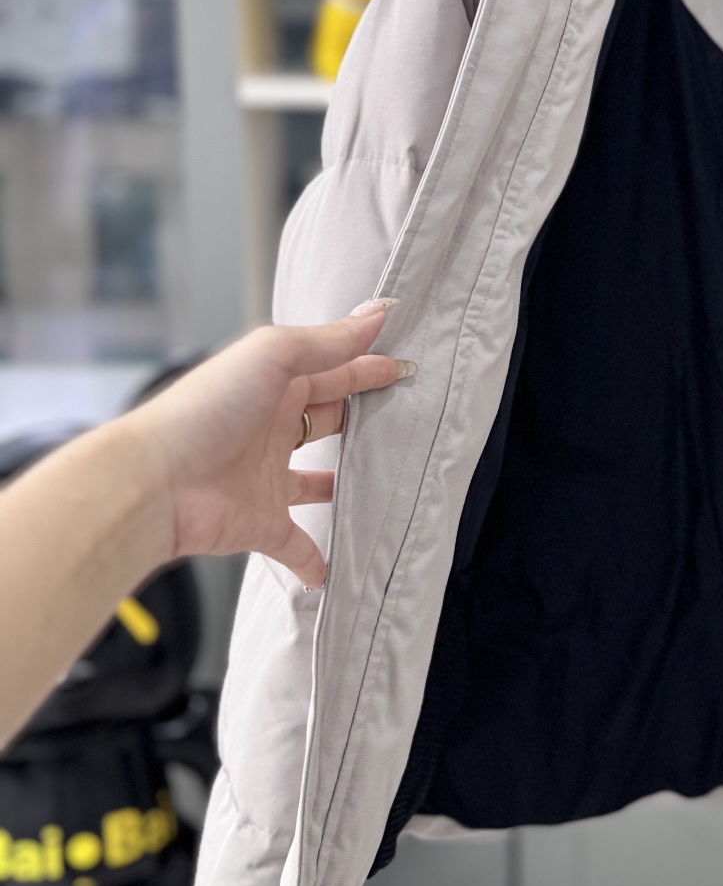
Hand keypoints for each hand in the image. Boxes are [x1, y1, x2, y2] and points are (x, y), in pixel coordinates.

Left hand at [128, 301, 410, 590]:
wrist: (155, 482)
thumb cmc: (206, 410)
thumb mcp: (273, 357)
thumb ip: (328, 342)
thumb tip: (377, 313)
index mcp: (274, 386)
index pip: (332, 373)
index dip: (367, 370)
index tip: (405, 370)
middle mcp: (271, 430)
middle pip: (325, 422)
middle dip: (358, 421)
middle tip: (404, 422)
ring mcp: (266, 479)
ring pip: (312, 482)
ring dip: (337, 484)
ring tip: (377, 485)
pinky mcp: (261, 524)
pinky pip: (295, 544)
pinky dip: (313, 561)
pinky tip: (332, 572)